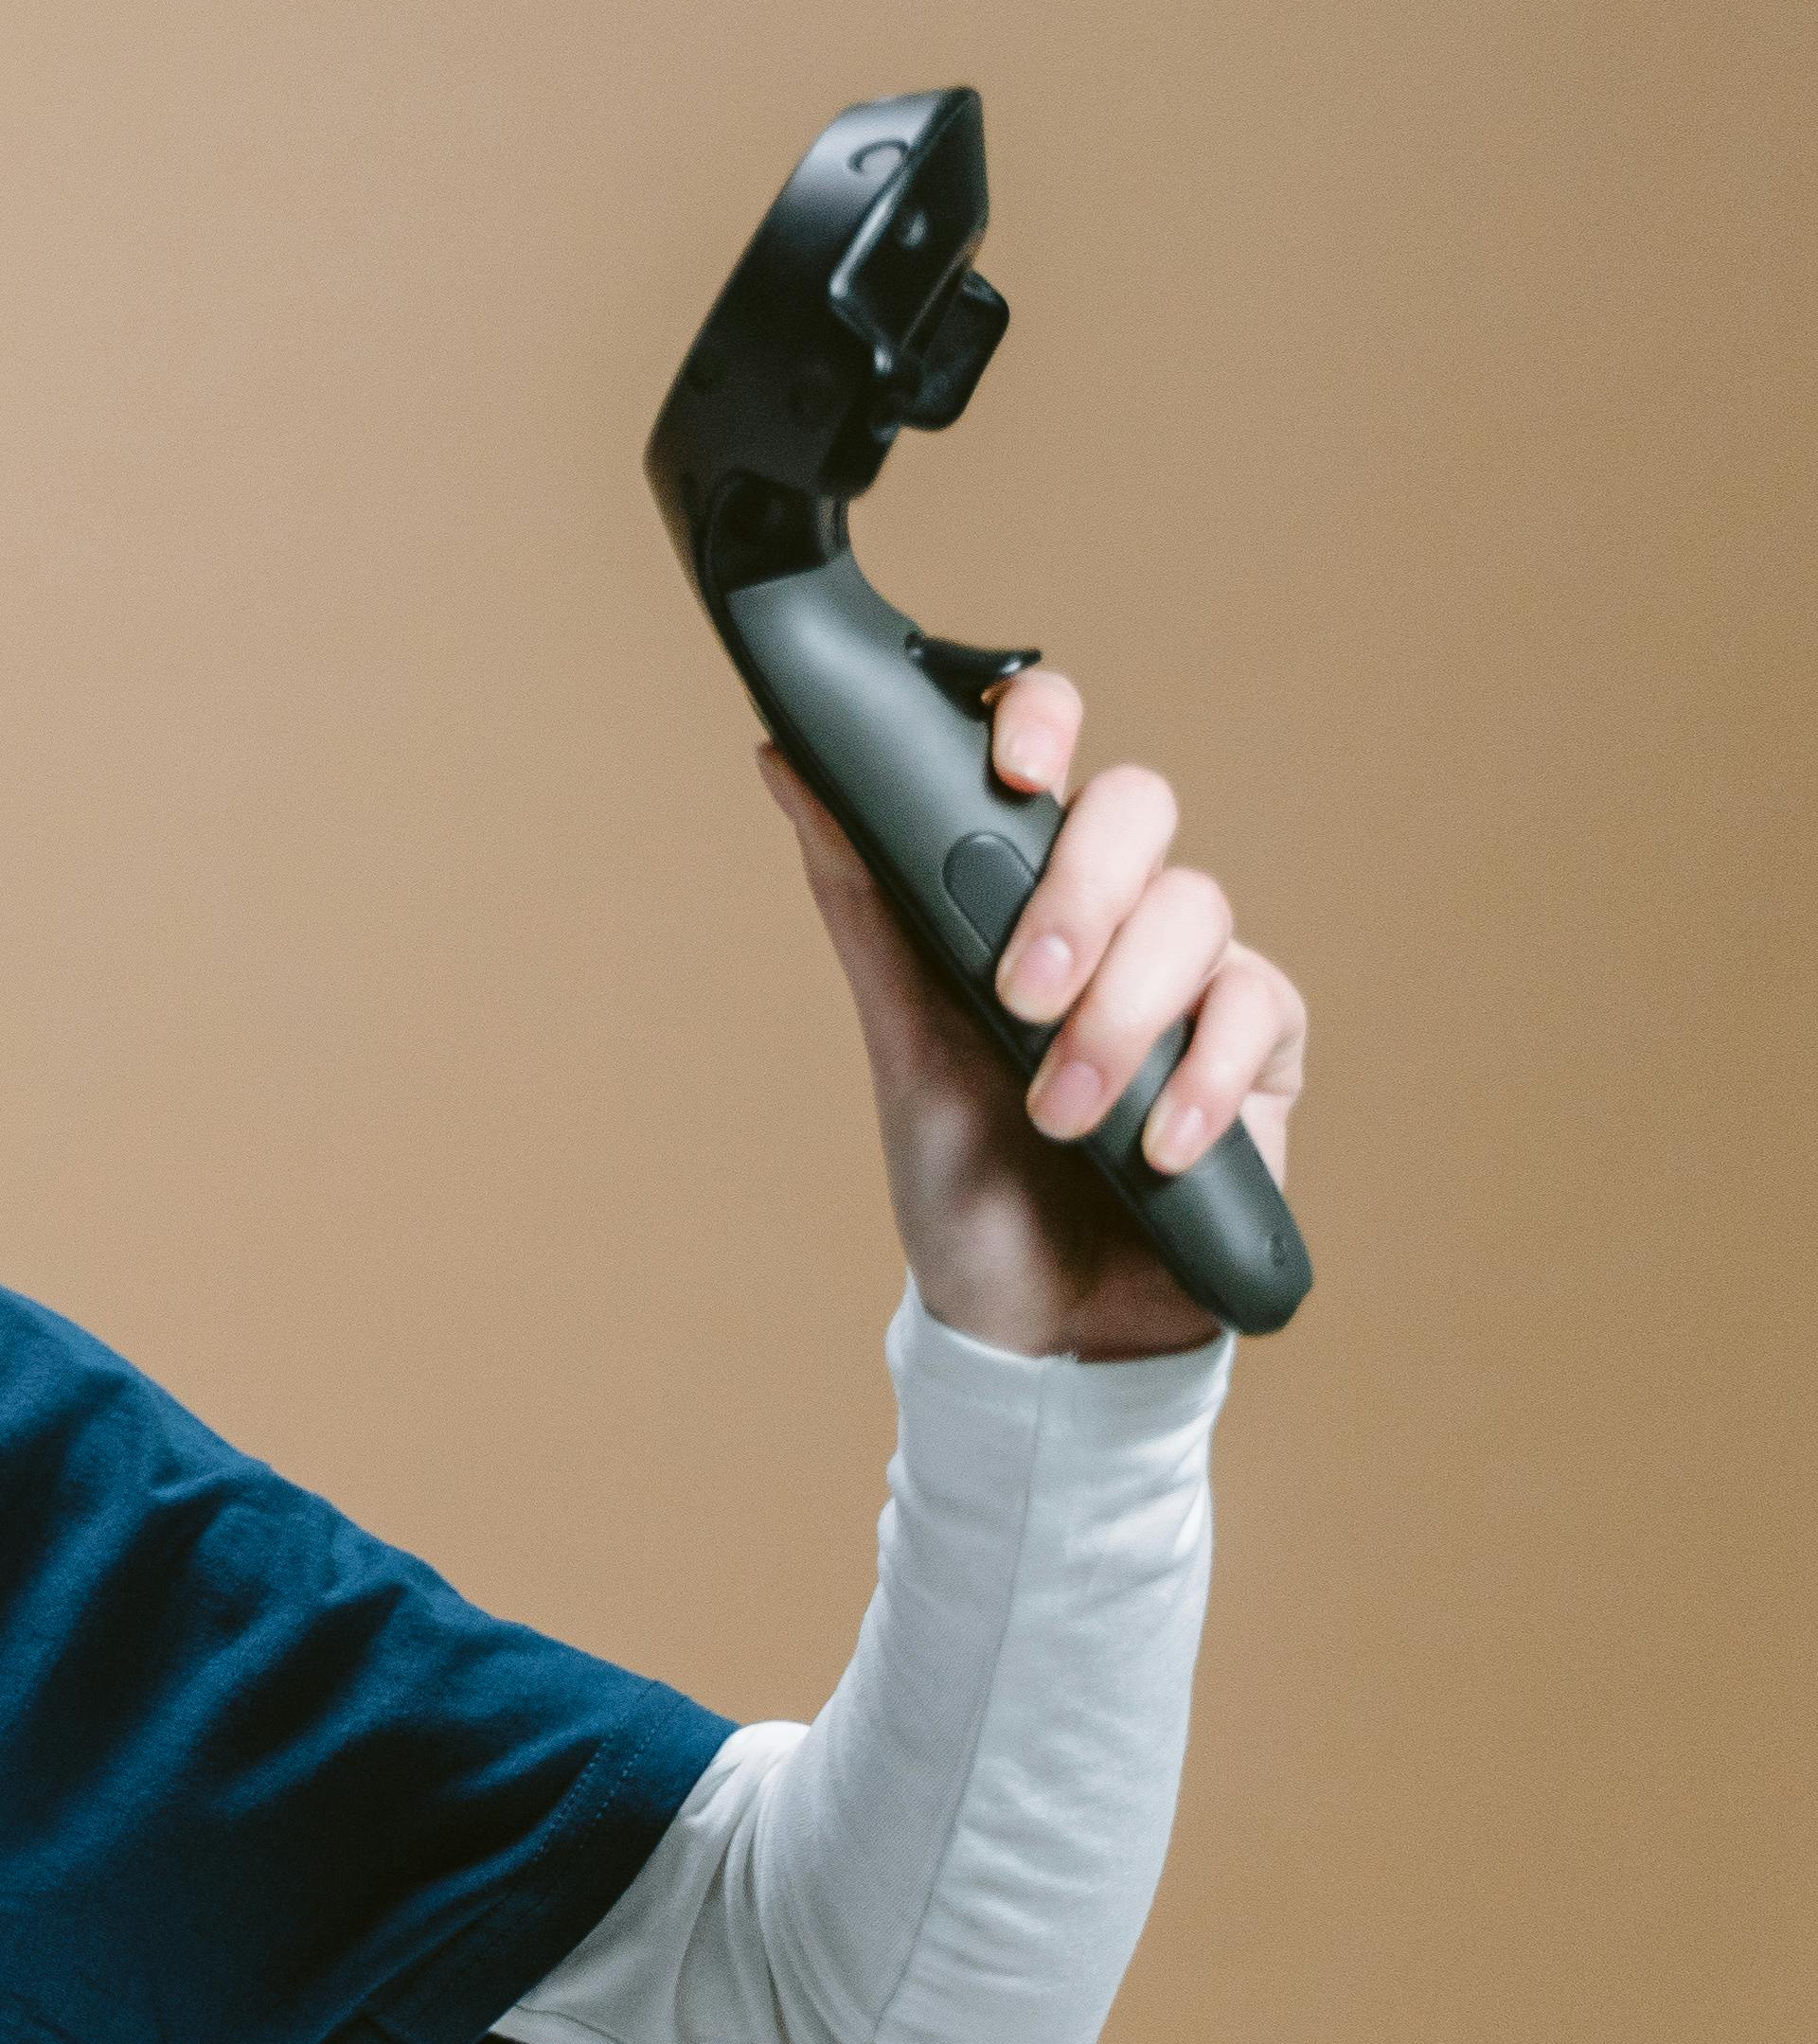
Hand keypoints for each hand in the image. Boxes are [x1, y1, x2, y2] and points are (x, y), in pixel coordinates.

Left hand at [758, 670, 1306, 1360]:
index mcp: (1013, 888)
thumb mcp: (897, 1041)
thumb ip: (860, 900)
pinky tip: (1154, 1145)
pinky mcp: (1259, 1045)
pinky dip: (1201, 1077)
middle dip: (1079, 896)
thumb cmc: (962, 1174)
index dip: (1039, 723)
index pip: (1042, 752)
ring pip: (1195, 907)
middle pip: (1139, 807)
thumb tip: (785, 760)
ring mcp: (1191, 973)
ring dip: (1118, 1017)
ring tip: (1061, 1115)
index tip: (1013, 770)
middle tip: (1019, 997)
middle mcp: (1111, 911)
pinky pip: (1257, 1005)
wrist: (1038, 1320)